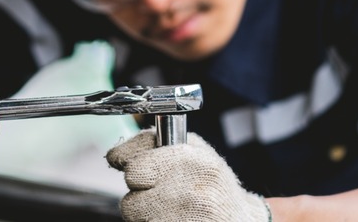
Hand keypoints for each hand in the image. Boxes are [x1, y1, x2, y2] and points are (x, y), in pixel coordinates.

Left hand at [107, 129, 270, 221]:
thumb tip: (115, 155)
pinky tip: (173, 220)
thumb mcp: (193, 148)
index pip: (134, 170)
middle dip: (139, 199)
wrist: (242, 217)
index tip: (143, 175)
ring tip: (169, 210)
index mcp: (189, 160)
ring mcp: (186, 219)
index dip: (134, 173)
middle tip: (158, 195)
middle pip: (129, 203)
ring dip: (146, 217)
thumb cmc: (211, 181)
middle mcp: (189, 192)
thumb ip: (153, 143)